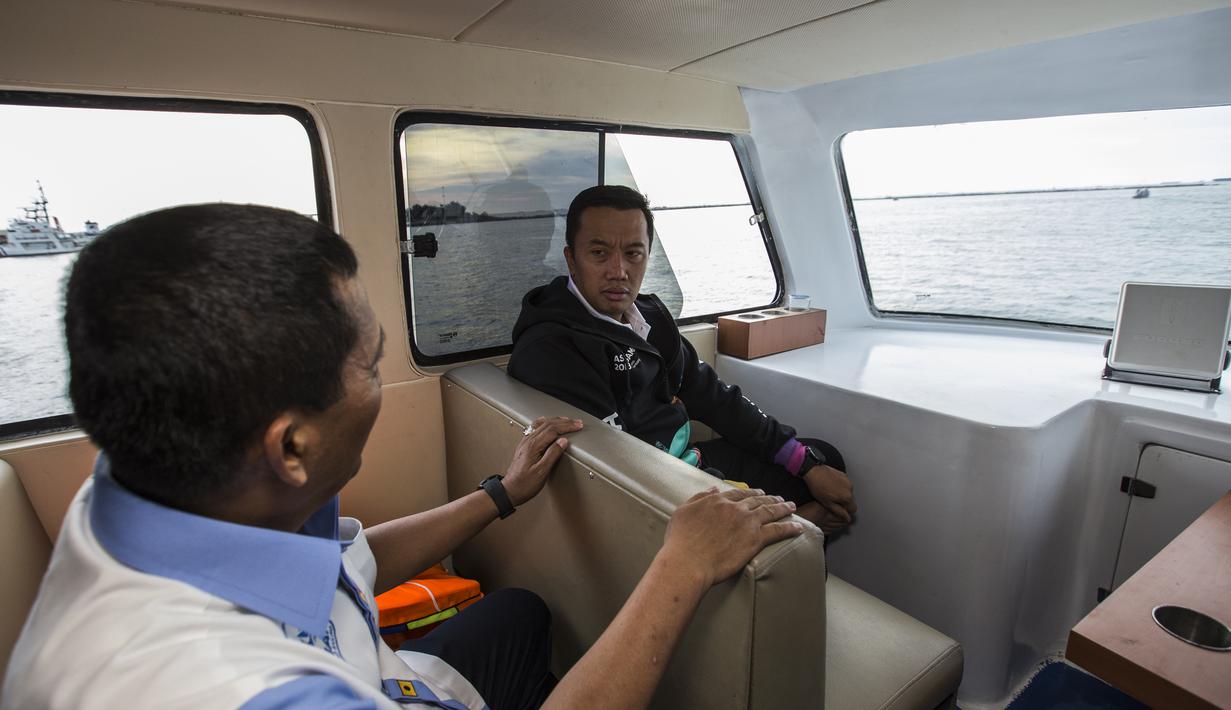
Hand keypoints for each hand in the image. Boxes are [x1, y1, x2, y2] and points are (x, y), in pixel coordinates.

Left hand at [502, 416, 583, 505]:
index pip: (553, 430)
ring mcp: (525, 442)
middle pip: (548, 424)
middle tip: (577, 423)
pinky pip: (535, 428)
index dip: (567, 426)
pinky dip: (545, 423)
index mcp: (533, 446)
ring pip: (541, 424)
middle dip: (564, 422)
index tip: (577, 426)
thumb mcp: (541, 472)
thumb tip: (563, 441)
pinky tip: (548, 424)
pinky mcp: (524, 446)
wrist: (510, 490)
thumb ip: (553, 454)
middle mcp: (528, 441)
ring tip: (566, 420)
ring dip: (555, 420)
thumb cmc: (524, 484)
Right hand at [661, 488, 803, 588]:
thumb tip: (713, 489)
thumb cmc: (681, 541)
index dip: (749, 493)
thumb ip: (699, 498)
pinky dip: (789, 528)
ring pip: (770, 511)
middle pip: (757, 500)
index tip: (757, 494)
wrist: (688, 561)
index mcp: (717, 501)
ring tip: (791, 506)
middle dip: (769, 498)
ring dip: (782, 507)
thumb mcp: (683, 511)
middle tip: (778, 499)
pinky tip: (798, 527)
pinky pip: (777, 530)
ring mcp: (747, 523)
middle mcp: (735, 508)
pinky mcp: (756, 539)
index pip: (738, 494)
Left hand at [802, 464, 855, 527]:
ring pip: (848, 492)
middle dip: (844, 502)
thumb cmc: (818, 487)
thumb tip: (847, 518)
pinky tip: (831, 485)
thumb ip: (839, 512)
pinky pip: (845, 484)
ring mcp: (847, 480)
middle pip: (851, 500)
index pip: (853, 509)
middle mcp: (850, 488)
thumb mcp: (827, 503)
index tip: (840, 509)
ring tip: (830, 492)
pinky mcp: (844, 475)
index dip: (846, 511)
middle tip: (832, 500)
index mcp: (847, 497)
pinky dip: (840, 486)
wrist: (814, 472)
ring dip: (842, 494)